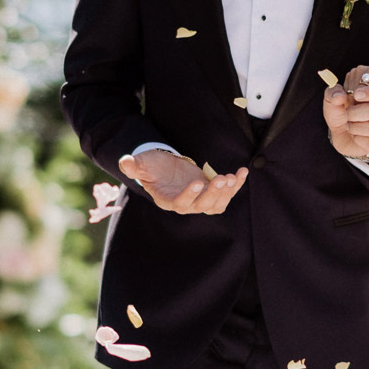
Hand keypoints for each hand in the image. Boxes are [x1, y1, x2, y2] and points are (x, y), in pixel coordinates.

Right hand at [118, 149, 247, 214]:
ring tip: (231, 176)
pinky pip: (227, 194)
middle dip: (213, 194)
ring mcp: (200, 200)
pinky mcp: (211, 192)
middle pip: (202, 206)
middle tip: (221, 179)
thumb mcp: (142, 164)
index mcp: (168, 200)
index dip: (189, 196)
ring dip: (227, 193)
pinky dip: (237, 184)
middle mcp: (186, 204)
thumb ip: (134, 166)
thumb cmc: (152, 166)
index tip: (198, 183)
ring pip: (217, 204)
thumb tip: (125, 162)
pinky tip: (243, 171)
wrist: (165, 167)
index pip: (180, 204)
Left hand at [323, 66, 368, 158]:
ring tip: (349, 124)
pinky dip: (357, 139)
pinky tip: (354, 135)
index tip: (357, 95)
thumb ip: (333, 93)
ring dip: (355, 126)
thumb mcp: (332, 100)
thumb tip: (340, 96)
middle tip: (347, 112)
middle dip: (356, 113)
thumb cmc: (340, 112)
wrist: (338, 133)